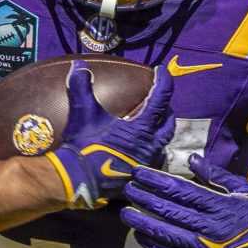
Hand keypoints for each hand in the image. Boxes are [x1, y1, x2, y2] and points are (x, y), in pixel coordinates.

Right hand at [47, 64, 173, 208]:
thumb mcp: (83, 112)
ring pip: (162, 144)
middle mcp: (151, 145)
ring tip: (152, 125)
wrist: (78, 181)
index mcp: (143, 128)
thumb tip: (78, 66)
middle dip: (167, 110)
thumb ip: (81, 86)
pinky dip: (150, 150)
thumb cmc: (84, 146)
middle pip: (169, 123)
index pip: (161, 98)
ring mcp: (147, 163)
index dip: (164, 81)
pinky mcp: (139, 177)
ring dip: (160, 132)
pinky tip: (140, 149)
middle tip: (160, 101)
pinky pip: (152, 161)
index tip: (162, 71)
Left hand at [119, 160, 247, 247]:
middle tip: (127, 189)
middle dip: (146, 198)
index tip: (140, 173)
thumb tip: (192, 159)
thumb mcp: (243, 190)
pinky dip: (156, 246)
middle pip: (171, 210)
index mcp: (220, 205)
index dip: (157, 181)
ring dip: (144, 223)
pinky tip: (141, 237)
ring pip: (168, 234)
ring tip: (126, 213)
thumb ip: (216, 175)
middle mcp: (210, 227)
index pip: (182, 190)